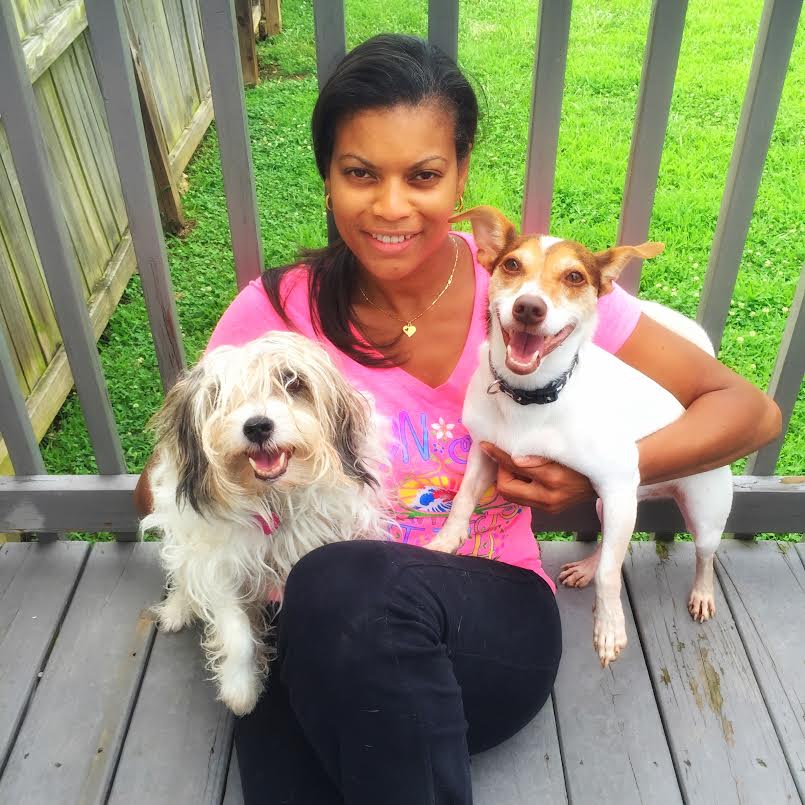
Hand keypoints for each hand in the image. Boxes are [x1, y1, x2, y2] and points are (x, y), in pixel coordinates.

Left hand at [479, 442, 595, 513]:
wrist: (606, 478)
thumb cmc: (583, 458)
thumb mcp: (563, 450)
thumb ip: (538, 454)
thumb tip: (514, 458)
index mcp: (552, 479)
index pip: (515, 467)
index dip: (497, 455)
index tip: (485, 445)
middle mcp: (549, 497)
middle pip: (506, 488)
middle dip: (501, 472)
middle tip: (505, 457)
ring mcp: (549, 507)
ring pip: (512, 496)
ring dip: (508, 479)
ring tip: (514, 464)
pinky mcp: (549, 510)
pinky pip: (523, 498)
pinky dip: (519, 485)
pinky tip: (525, 474)